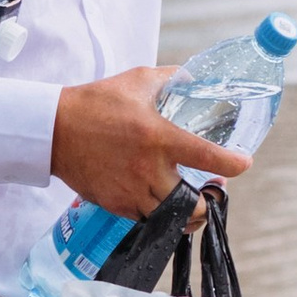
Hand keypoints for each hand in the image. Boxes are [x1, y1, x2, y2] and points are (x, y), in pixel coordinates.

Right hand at [52, 65, 245, 219]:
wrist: (54, 130)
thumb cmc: (95, 103)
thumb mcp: (137, 80)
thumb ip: (171, 79)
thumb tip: (194, 78)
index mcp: (159, 138)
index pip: (208, 158)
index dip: (234, 165)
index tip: (243, 163)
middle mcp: (149, 170)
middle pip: (193, 206)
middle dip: (207, 204)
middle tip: (210, 191)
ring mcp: (131, 192)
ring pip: (170, 218)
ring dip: (183, 211)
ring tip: (187, 199)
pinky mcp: (115, 204)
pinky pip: (145, 218)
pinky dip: (156, 212)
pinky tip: (157, 198)